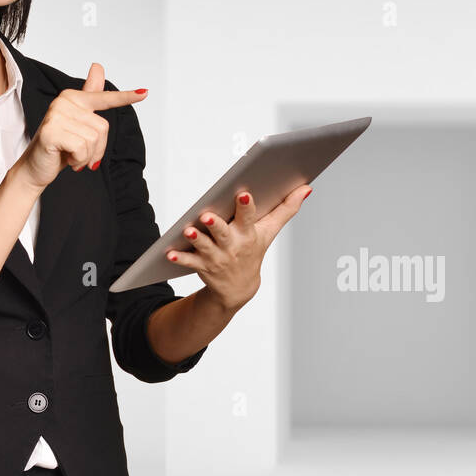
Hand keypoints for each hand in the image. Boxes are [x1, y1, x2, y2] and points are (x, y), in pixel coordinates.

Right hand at [15, 62, 147, 189]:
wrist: (35, 166)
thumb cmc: (60, 145)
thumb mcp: (79, 122)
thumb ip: (90, 96)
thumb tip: (97, 67)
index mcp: (73, 97)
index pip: (104, 98)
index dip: (126, 98)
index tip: (145, 93)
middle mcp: (64, 101)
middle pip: (103, 128)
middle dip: (96, 148)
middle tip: (78, 152)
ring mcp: (56, 115)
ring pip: (94, 140)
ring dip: (86, 156)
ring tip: (70, 155)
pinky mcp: (52, 131)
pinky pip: (82, 149)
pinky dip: (78, 161)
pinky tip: (66, 158)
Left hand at [166, 184, 312, 310]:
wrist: (237, 289)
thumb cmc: (252, 251)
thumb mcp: (269, 231)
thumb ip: (286, 209)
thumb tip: (306, 187)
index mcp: (249, 233)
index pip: (249, 217)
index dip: (246, 206)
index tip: (243, 194)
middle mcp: (233, 245)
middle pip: (224, 232)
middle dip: (216, 224)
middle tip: (208, 215)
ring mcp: (217, 256)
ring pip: (205, 246)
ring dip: (197, 239)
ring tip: (189, 231)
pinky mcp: (202, 265)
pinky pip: (189, 261)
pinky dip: (180, 257)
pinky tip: (169, 251)